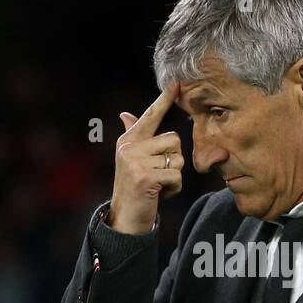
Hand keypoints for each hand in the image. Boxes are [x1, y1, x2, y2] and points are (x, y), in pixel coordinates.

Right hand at [108, 82, 183, 233]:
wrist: (125, 219)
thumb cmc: (134, 188)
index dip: (164, 99)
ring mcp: (135, 161)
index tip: (177, 83)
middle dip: (174, 159)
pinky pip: (176, 175)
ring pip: (177, 158)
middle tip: (159, 175)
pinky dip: (174, 188)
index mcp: (129, 140)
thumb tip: (125, 114)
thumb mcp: (132, 160)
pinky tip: (159, 194)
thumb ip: (133, 135)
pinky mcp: (145, 176)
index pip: (151, 115)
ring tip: (158, 184)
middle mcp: (130, 146)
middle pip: (174, 139)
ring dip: (175, 175)